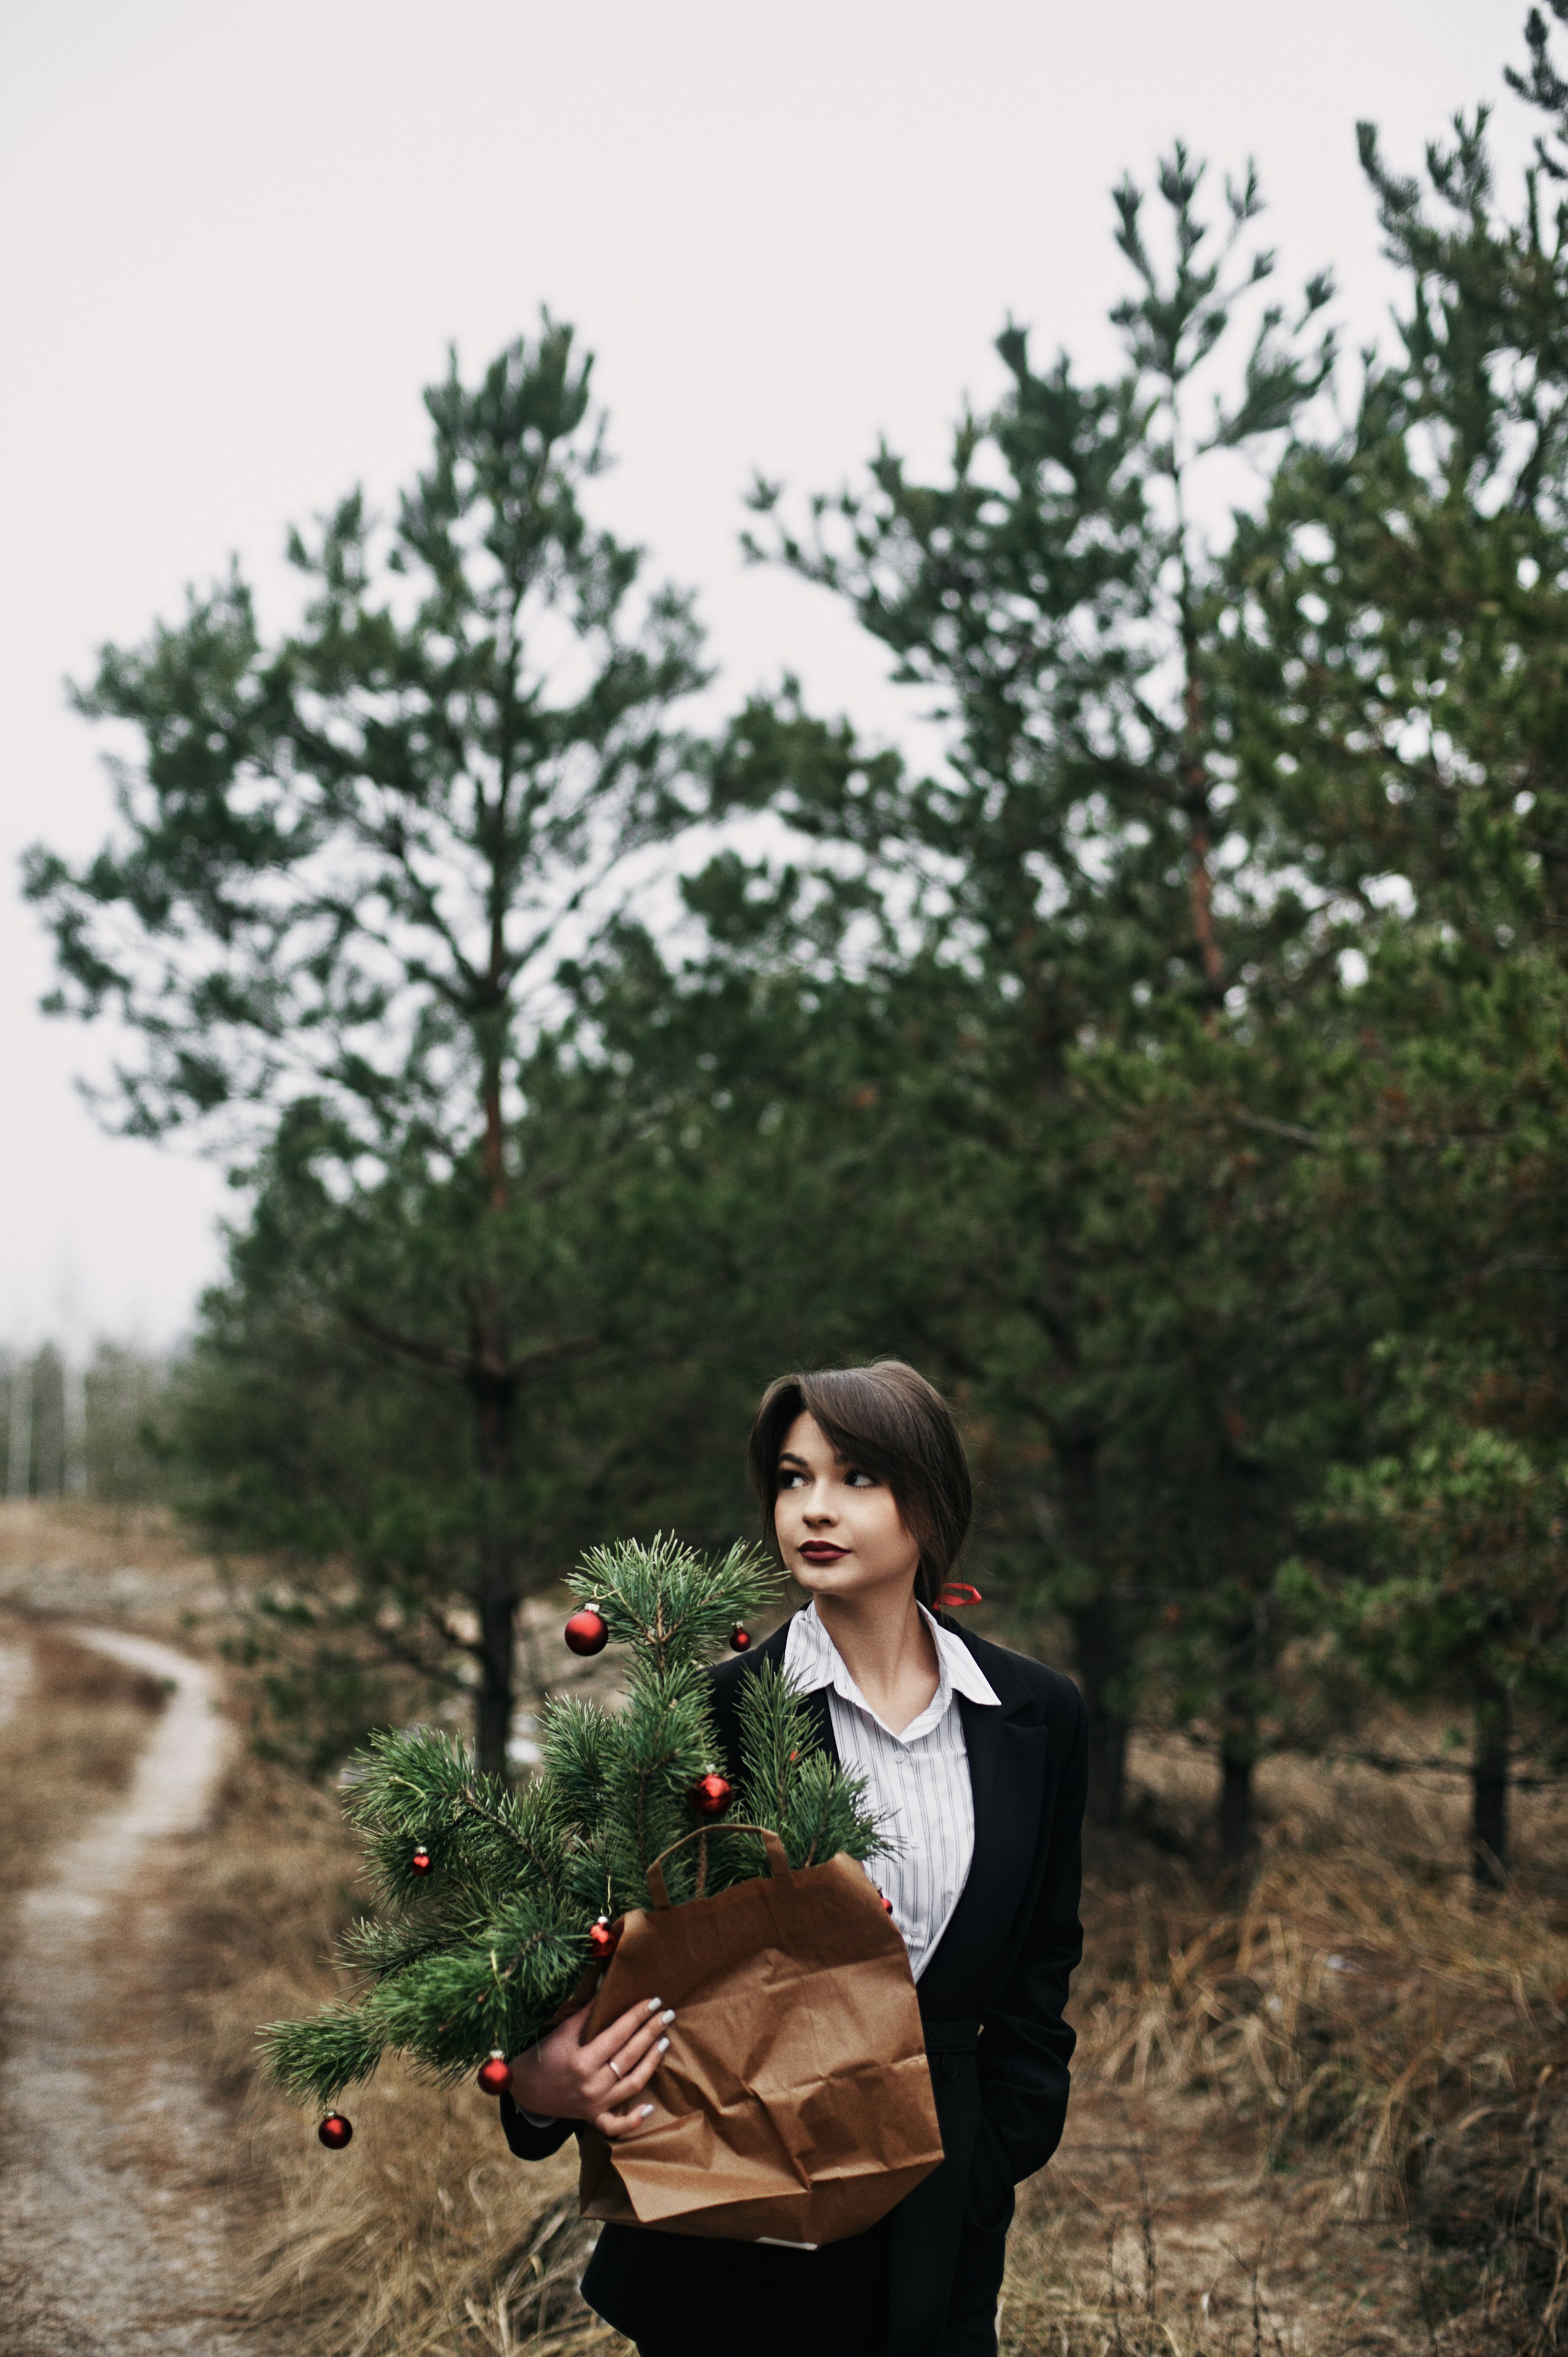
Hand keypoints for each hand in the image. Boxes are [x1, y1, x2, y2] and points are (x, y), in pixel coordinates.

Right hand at [507, 1996, 674, 2139]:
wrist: (524, 2089)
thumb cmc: (543, 2054)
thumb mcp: (562, 2031)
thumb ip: (587, 2012)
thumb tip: (607, 1984)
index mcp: (582, 2061)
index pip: (619, 2034)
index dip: (638, 2016)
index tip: (654, 2001)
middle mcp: (591, 2085)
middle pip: (630, 2056)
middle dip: (651, 2032)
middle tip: (667, 2014)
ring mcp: (594, 2104)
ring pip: (632, 2084)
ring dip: (651, 2062)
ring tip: (664, 2041)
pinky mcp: (592, 2117)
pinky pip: (616, 2124)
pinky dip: (633, 2120)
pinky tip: (650, 2108)